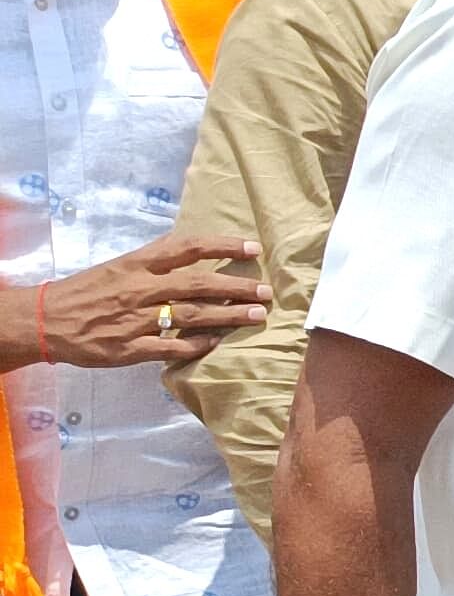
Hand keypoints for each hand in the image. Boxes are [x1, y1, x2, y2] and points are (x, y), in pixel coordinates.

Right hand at [8, 234, 267, 369]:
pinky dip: (198, 344)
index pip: (186, 248)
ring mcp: (136, 320)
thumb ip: (154, 260)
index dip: (222, 246)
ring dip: (228, 316)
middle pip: (197, 284)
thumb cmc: (86, 290)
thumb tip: (190, 249)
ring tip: (257, 315)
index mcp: (136, 265)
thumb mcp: (118, 266)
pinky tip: (219, 342)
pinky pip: (172, 346)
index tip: (252, 248)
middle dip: (236, 287)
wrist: (45, 321)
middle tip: (266, 291)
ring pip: (192, 315)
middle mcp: (139, 289)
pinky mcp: (130, 348)